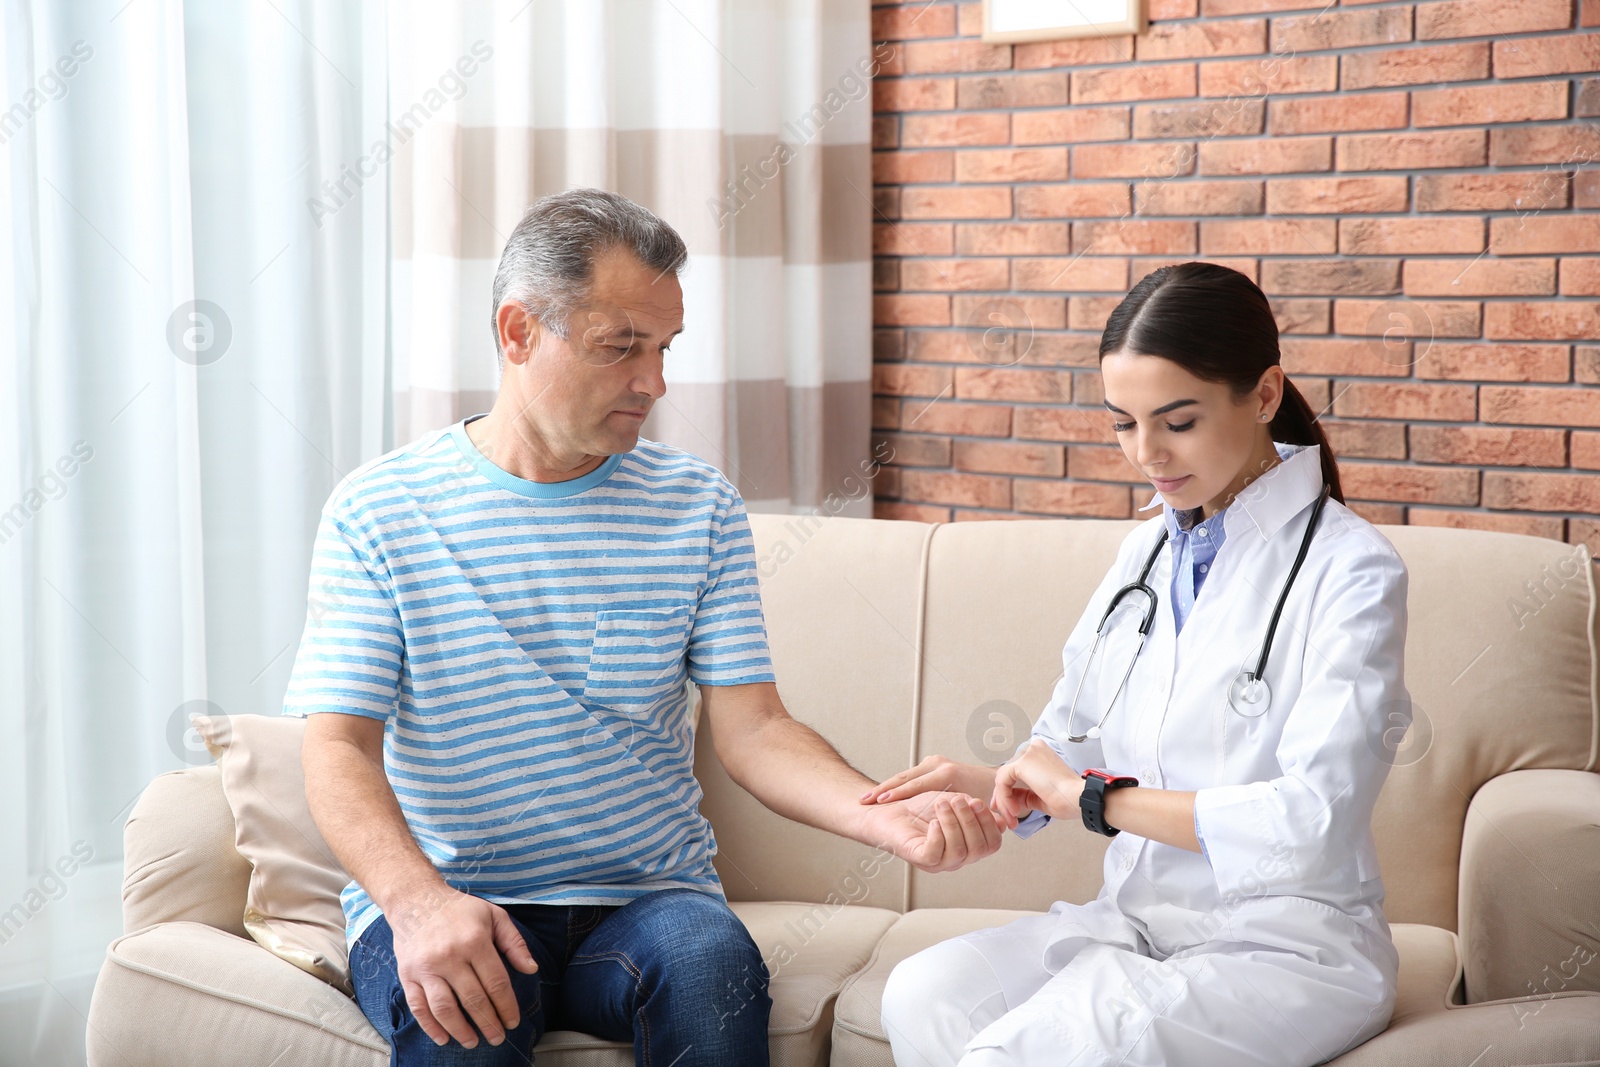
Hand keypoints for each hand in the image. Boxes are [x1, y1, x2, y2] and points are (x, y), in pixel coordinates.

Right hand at [388, 886, 538, 1047]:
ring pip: (444, 1008)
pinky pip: (418, 1007)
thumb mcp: (494, 916)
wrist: (416, 899)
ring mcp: (426, 967)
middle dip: (488, 1024)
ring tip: (473, 1042)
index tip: (513, 1022)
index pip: (496, 983)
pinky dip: (430, 1027)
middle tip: (498, 1038)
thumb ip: (514, 942)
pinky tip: (443, 1038)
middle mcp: (450, 956)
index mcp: (475, 941)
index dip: (507, 1007)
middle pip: (473, 999)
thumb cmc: (460, 909)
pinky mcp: (407, 974)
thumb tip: (532, 969)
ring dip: (460, 1030)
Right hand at [859, 754, 997, 805]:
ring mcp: (933, 763)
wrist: (994, 778)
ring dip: (884, 789)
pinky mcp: (930, 764)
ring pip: (904, 777)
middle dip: (884, 790)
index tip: (880, 803)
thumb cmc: (989, 794)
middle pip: (905, 778)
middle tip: (864, 801)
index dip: (897, 794)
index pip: (918, 784)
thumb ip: (977, 813)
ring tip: (865, 800)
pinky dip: (892, 787)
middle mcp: (938, 764)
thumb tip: (979, 821)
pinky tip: (877, 797)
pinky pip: (908, 778)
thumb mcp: (984, 804)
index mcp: (949, 773)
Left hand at [860, 791, 1004, 872]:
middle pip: (978, 849)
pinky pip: (935, 854)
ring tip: (942, 804)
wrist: (889, 806)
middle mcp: (956, 857)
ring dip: (953, 823)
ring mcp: (939, 861)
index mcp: (968, 845)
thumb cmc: (921, 805)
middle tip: (957, 800)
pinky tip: (933, 822)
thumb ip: (976, 810)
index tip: (977, 802)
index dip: (989, 824)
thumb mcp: (956, 802)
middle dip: (971, 821)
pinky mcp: (919, 858)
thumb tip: (1000, 821)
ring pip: (959, 851)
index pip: (992, 844)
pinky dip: (937, 835)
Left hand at [992, 738, 1081, 827]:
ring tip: (1013, 817)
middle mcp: (1033, 749)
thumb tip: (1009, 797)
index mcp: (1040, 754)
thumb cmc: (1068, 799)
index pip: (1015, 772)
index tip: (1010, 809)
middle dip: (1004, 798)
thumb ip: (1024, 794)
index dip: (1008, 792)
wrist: (1078, 798)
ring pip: (1003, 778)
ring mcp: (1027, 754)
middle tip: (1007, 816)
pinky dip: (1004, 798)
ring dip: (1004, 801)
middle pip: (1008, 774)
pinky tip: (1014, 810)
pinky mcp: (1022, 762)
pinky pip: (1002, 781)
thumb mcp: (1040, 797)